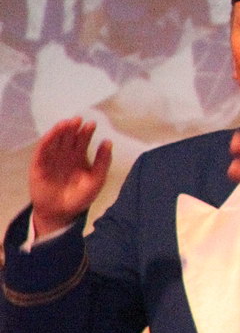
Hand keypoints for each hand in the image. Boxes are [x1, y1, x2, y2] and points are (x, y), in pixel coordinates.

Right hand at [29, 118, 112, 236]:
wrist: (62, 213)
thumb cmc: (80, 197)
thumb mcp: (96, 180)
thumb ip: (103, 162)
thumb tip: (108, 141)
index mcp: (79, 156)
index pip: (83, 139)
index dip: (87, 131)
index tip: (92, 124)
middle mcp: (65, 154)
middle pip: (69, 137)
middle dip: (73, 128)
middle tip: (78, 119)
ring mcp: (52, 158)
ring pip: (55, 140)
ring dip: (60, 131)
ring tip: (67, 123)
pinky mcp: (39, 165)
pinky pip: (42, 150)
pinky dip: (47, 141)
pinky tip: (53, 134)